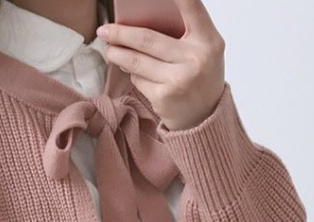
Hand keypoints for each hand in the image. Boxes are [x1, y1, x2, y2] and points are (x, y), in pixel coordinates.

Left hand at [97, 0, 225, 130]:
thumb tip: (141, 15)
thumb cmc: (200, 76)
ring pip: (137, 61)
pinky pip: (138, 79)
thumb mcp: (202, 50)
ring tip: (109, 48)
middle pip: (147, 38)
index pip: (192, 6)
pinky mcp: (163, 97)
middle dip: (120, 34)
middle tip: (105, 30)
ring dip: (117, 54)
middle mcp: (195, 59)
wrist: (205, 118)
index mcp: (209, 41)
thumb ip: (184, 31)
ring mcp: (178, 80)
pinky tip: (131, 71)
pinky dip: (133, 74)